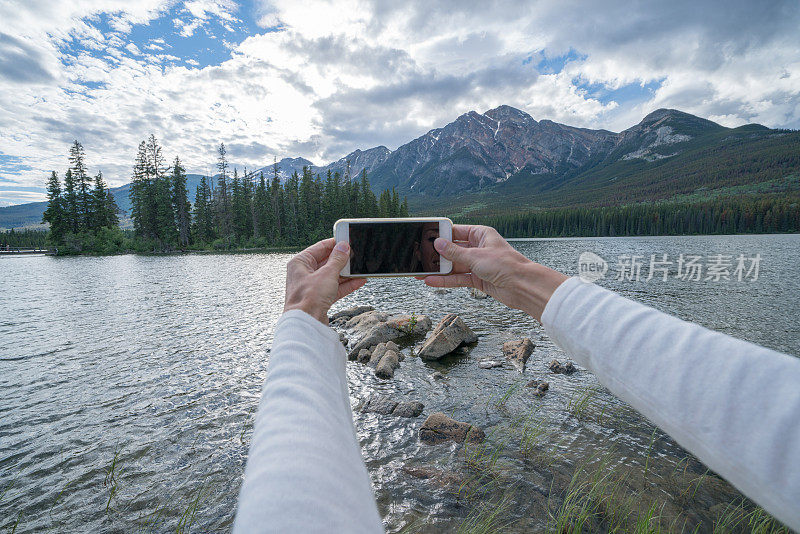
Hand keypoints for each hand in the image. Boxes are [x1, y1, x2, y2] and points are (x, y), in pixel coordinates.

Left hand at [283, 238, 366, 324]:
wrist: (306, 323)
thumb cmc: (308, 299)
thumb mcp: (327, 274)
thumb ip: (337, 259)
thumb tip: (343, 247)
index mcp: (300, 263)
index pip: (320, 247)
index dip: (334, 244)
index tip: (347, 241)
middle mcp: (304, 273)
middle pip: (327, 262)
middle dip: (342, 260)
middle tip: (355, 256)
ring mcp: (312, 287)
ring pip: (332, 275)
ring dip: (347, 273)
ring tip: (360, 269)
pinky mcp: (319, 298)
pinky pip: (335, 287)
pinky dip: (346, 285)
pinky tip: (358, 281)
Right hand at [421, 225, 567, 321]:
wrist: (523, 287)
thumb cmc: (506, 265)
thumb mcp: (476, 256)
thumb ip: (455, 252)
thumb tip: (438, 244)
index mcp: (481, 234)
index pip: (456, 231)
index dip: (441, 234)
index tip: (425, 237)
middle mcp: (478, 248)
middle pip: (453, 250)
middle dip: (437, 255)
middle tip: (419, 257)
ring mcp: (477, 264)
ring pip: (454, 266)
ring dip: (439, 270)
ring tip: (419, 272)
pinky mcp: (477, 279)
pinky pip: (458, 278)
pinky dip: (445, 281)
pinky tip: (431, 281)